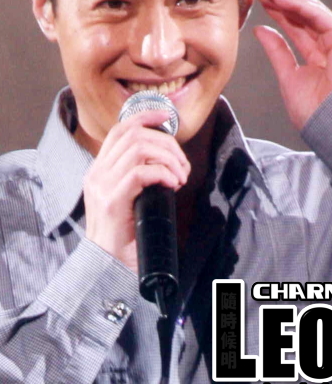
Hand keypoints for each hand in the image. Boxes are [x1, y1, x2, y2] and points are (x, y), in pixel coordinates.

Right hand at [83, 109, 189, 271]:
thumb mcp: (129, 198)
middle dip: (166, 143)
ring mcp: (101, 186)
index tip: (167, 117)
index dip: (146, 116)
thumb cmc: (125, 234)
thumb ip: (139, 176)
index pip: (121, 129)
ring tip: (180, 176)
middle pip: (134, 135)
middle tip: (183, 165)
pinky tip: (172, 185)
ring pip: (138, 149)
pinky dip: (162, 173)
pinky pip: (140, 172)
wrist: (107, 267)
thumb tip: (168, 159)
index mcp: (100, 169)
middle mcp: (96, 173)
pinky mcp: (111, 201)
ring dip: (167, 158)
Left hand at [253, 0, 331, 129]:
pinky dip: (299, 5)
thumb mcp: (287, 76)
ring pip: (310, 13)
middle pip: (303, 17)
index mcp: (318, 57)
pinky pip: (319, 16)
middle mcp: (330, 47)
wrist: (330, 127)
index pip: (296, 29)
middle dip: (281, 2)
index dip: (278, 14)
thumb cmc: (313, 112)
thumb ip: (276, 51)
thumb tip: (261, 31)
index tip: (260, 2)